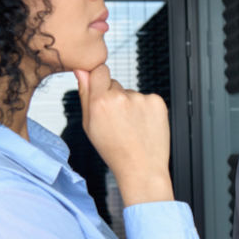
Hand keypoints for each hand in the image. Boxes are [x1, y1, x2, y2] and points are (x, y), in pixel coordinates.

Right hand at [73, 64, 173, 206]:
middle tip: (117, 121)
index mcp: (100, 102)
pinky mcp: (157, 102)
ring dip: (130, 106)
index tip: (101, 90)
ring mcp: (141, 99)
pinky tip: (143, 126)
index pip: (99, 70)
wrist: (141, 168)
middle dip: (113, 97)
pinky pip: (147, 99)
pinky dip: (145, 110)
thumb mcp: (90, 126)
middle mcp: (121, 97)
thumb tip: (81, 71)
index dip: (99, 80)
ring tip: (131, 127)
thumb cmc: (114, 150)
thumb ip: (84, 95)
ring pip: (131, 94)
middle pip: (115, 84)